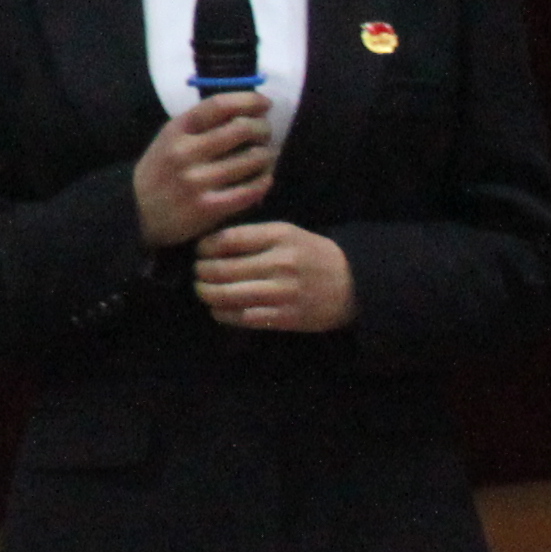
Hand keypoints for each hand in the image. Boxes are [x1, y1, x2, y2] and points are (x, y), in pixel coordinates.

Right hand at [131, 93, 272, 248]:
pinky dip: (263, 181)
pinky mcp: (208, 208)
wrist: (137, 212)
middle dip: (262, 128)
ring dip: (267, 155)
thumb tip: (247, 111)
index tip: (264, 103)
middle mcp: (186, 152)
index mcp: (176, 130)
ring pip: (251, 160)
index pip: (218, 105)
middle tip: (266, 133)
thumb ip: (201, 125)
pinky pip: (249, 191)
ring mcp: (197, 181)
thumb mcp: (170, 138)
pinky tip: (264, 178)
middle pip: (241, 129)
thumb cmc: (162, 170)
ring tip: (266, 156)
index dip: (248, 100)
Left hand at [193, 221, 353, 332]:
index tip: (200, 251)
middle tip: (197, 273)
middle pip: (222, 269)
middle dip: (202, 272)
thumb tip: (210, 243)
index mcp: (278, 236)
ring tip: (203, 291)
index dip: (205, 247)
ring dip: (207, 294)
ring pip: (228, 295)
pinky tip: (218, 309)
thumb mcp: (287, 233)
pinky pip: (244, 317)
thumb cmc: (312, 254)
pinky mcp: (286, 317)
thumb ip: (253, 236)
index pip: (227, 240)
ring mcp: (283, 292)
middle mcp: (279, 263)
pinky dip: (224, 314)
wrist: (353, 283)